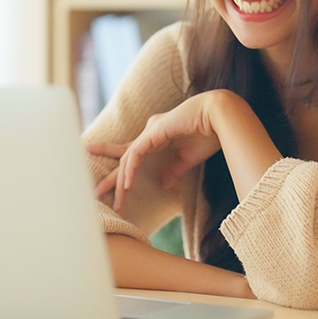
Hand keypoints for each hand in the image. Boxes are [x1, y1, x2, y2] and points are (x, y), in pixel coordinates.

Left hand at [91, 91, 228, 211]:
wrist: (220, 118)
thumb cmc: (208, 134)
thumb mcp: (188, 158)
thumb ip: (174, 170)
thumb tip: (163, 183)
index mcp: (157, 137)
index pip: (134, 156)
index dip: (122, 172)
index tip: (113, 188)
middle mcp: (150, 132)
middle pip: (125, 157)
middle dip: (111, 177)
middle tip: (96, 193)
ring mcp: (151, 130)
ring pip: (128, 157)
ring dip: (120, 180)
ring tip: (116, 200)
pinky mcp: (154, 131)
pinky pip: (137, 152)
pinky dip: (131, 168)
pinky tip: (128, 183)